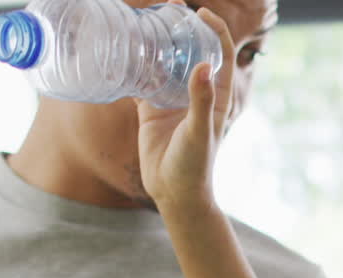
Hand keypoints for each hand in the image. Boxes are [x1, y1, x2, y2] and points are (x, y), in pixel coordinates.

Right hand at [135, 0, 235, 213]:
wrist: (175, 195)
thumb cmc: (194, 166)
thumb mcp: (199, 132)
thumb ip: (201, 101)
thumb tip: (203, 66)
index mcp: (215, 96)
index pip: (220, 54)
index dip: (214, 30)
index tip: (200, 12)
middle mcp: (195, 94)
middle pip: (191, 53)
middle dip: (183, 30)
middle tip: (167, 9)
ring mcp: (172, 101)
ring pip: (165, 64)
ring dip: (157, 45)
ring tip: (143, 22)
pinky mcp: (151, 111)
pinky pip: (142, 82)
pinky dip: (134, 67)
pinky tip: (122, 52)